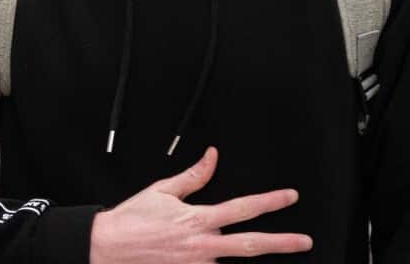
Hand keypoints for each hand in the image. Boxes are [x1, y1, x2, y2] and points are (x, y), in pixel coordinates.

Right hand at [89, 147, 311, 262]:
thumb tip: (213, 156)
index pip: (243, 208)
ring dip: (256, 263)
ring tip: (282, 262)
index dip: (270, 202)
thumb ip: (194, 176)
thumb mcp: (163, 190)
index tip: (291, 197)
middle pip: (250, 245)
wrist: (104, 248)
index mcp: (198, 219)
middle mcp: (201, 245)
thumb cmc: (132, 219)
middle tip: (305, 241)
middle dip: (281, 243)